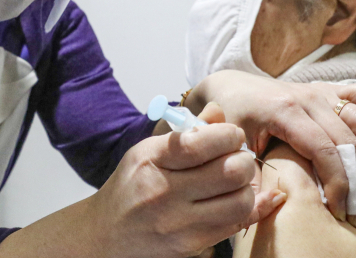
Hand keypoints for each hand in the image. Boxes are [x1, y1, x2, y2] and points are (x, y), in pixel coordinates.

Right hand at [89, 102, 285, 257]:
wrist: (106, 235)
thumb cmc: (132, 186)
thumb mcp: (149, 151)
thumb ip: (186, 131)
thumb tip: (218, 111)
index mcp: (152, 160)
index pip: (201, 143)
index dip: (229, 135)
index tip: (232, 134)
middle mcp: (164, 193)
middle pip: (230, 172)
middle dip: (243, 159)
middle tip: (238, 157)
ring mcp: (179, 223)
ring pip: (240, 201)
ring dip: (246, 186)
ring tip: (236, 181)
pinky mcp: (192, 245)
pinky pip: (236, 225)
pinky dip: (248, 208)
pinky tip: (245, 197)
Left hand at [185, 70, 355, 227]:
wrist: (232, 87)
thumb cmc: (231, 118)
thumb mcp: (234, 150)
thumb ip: (251, 178)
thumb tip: (277, 202)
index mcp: (284, 111)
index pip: (324, 150)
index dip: (337, 184)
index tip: (338, 212)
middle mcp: (308, 97)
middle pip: (348, 141)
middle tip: (354, 213)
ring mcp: (321, 91)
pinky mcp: (329, 90)